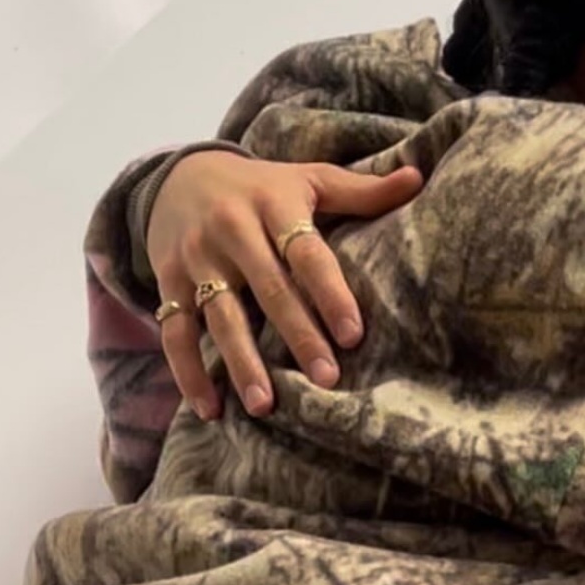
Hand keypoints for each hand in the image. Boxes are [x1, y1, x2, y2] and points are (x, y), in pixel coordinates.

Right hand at [147, 150, 423, 418]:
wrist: (180, 175)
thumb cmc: (262, 188)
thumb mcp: (308, 179)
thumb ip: (361, 189)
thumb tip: (418, 177)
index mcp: (273, 202)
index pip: (306, 252)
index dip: (330, 293)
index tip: (354, 336)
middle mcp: (231, 227)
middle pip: (268, 288)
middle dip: (297, 335)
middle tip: (326, 379)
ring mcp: (196, 255)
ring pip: (221, 314)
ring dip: (241, 362)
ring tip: (265, 405)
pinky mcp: (166, 278)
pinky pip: (176, 331)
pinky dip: (188, 372)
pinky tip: (211, 409)